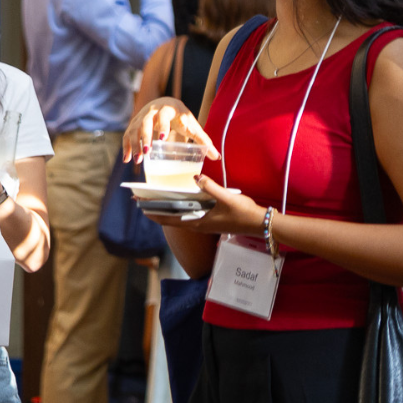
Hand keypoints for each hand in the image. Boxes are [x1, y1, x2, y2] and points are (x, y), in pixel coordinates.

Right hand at [124, 97, 219, 162]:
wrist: (165, 103)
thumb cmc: (181, 116)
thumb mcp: (192, 125)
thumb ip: (203, 139)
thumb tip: (216, 157)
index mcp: (167, 110)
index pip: (164, 116)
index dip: (163, 126)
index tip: (163, 138)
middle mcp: (152, 111)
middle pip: (145, 123)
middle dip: (146, 137)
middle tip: (147, 152)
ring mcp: (141, 117)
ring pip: (134, 129)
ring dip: (134, 144)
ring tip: (138, 160)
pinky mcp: (134, 124)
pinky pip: (127, 134)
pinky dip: (126, 146)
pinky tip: (127, 159)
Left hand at [142, 175, 265, 235]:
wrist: (260, 223)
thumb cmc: (243, 213)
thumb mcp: (226, 197)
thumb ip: (210, 187)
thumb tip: (195, 177)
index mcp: (199, 222)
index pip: (171, 219)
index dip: (155, 214)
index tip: (141, 208)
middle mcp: (199, 225)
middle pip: (172, 218)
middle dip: (157, 211)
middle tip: (142, 202)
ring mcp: (205, 223)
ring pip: (181, 217)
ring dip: (168, 210)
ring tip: (156, 201)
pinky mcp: (211, 221)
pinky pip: (191, 215)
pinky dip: (181, 209)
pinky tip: (180, 201)